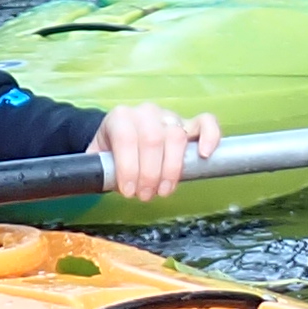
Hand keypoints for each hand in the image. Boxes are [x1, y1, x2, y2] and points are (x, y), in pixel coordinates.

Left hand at [92, 101, 223, 203]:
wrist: (120, 138)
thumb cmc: (111, 152)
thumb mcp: (98, 160)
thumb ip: (99, 170)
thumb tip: (102, 183)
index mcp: (120, 117)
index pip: (126, 138)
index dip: (128, 168)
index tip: (128, 191)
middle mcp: (145, 112)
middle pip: (153, 140)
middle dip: (150, 174)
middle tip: (145, 196)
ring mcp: (168, 116)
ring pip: (176, 136)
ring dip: (172, 169)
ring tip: (163, 190)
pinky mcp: (188, 124)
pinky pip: (205, 122)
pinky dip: (209, 136)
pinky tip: (205, 154)